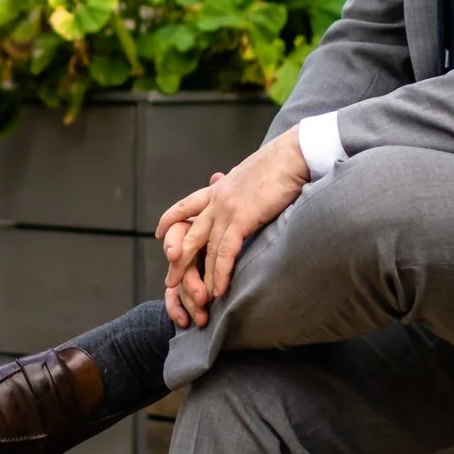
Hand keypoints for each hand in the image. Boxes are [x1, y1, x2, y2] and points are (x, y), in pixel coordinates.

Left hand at [154, 128, 311, 326]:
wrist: (293, 155)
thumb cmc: (280, 164)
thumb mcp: (250, 174)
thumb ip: (237, 185)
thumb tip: (229, 181)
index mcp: (219, 188)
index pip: (187, 205)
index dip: (171, 219)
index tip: (159, 234)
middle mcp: (217, 200)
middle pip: (190, 234)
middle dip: (178, 259)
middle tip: (170, 281)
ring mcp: (227, 209)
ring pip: (206, 249)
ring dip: (201, 276)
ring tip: (197, 298)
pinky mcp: (242, 219)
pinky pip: (225, 252)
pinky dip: (220, 273)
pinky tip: (218, 289)